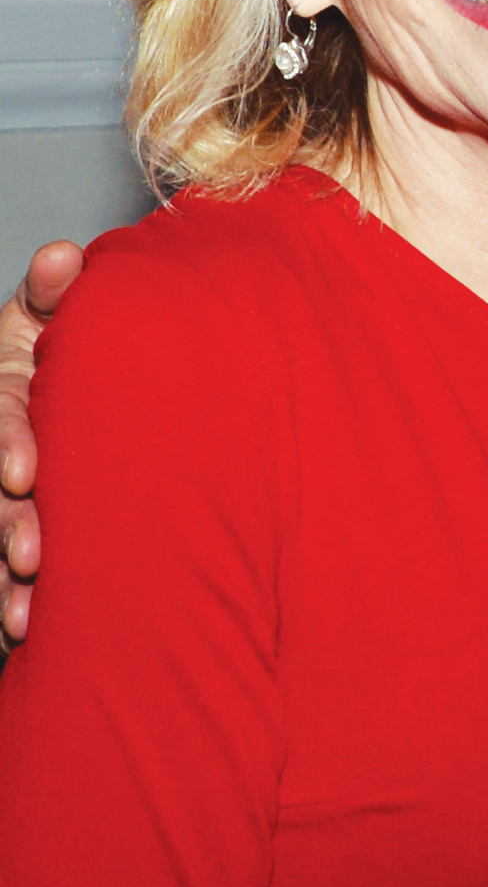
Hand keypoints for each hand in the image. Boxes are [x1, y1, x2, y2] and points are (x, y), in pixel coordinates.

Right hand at [0, 241, 84, 646]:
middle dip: (2, 523)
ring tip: (22, 615)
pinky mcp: (8, 530)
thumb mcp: (53, 316)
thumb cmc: (68, 344)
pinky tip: (24, 633)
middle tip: (32, 553)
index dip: (5, 442)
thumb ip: (57, 292)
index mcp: (2, 386)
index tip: (25, 471)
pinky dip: (6, 604)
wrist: (81, 382)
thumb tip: (63, 253)